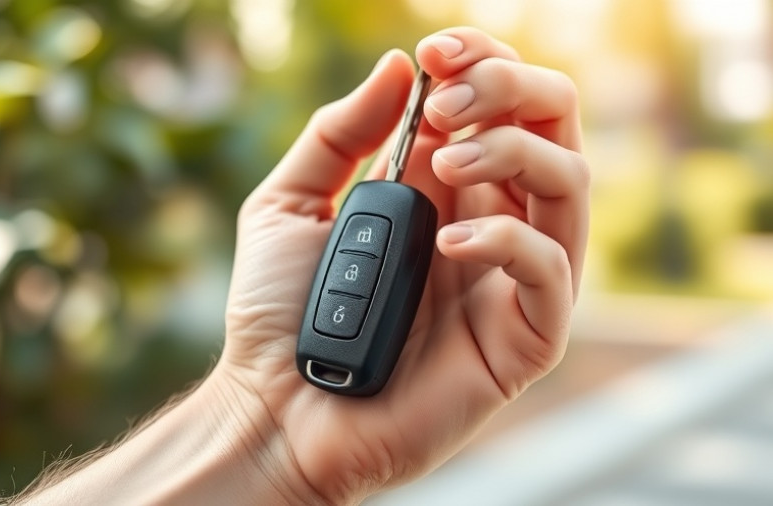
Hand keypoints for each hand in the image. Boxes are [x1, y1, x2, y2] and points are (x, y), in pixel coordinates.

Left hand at [220, 27, 588, 503]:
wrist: (273, 408)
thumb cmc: (278, 311)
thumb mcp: (288, 204)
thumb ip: (341, 134)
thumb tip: (398, 67)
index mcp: (444, 190)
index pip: (501, 105)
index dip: (484, 62)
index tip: (436, 51)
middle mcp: (487, 223)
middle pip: (552, 128)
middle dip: (511, 88)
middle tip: (445, 98)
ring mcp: (509, 281)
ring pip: (569, 185)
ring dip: (515, 149)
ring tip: (447, 157)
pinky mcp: (522, 340)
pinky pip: (552, 272)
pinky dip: (510, 239)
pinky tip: (452, 241)